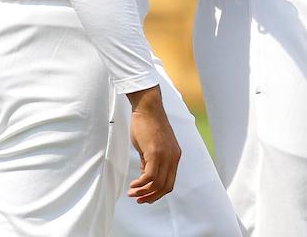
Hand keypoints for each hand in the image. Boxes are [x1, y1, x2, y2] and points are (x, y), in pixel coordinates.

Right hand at [125, 86, 180, 203]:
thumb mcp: (151, 146)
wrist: (148, 108)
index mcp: (174, 156)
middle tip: (138, 199)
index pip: (170, 182)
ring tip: (132, 192)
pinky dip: (140, 184)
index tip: (145, 196)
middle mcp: (173, 157)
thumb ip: (150, 161)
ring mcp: (165, 155)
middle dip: (151, 196)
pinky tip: (133, 184)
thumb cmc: (147, 124)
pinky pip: (149, 176)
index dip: (158, 193)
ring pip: (157, 183)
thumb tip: (145, 176)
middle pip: (166, 187)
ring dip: (143, 192)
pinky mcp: (155, 152)